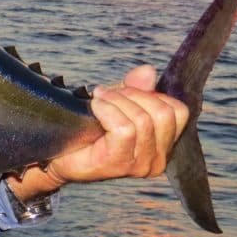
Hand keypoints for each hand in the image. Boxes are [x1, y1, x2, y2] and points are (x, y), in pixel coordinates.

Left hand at [9, 64, 189, 200]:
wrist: (58, 149)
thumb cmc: (88, 125)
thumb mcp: (116, 101)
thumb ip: (135, 88)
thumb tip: (148, 71)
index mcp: (164, 145)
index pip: (178, 112)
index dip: (151, 94)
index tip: (125, 92)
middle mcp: (158, 160)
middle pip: (163, 114)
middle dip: (132, 95)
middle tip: (106, 94)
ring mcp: (140, 165)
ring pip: (142, 120)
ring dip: (115, 101)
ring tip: (97, 101)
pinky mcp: (119, 164)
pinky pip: (124, 129)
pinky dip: (107, 111)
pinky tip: (94, 109)